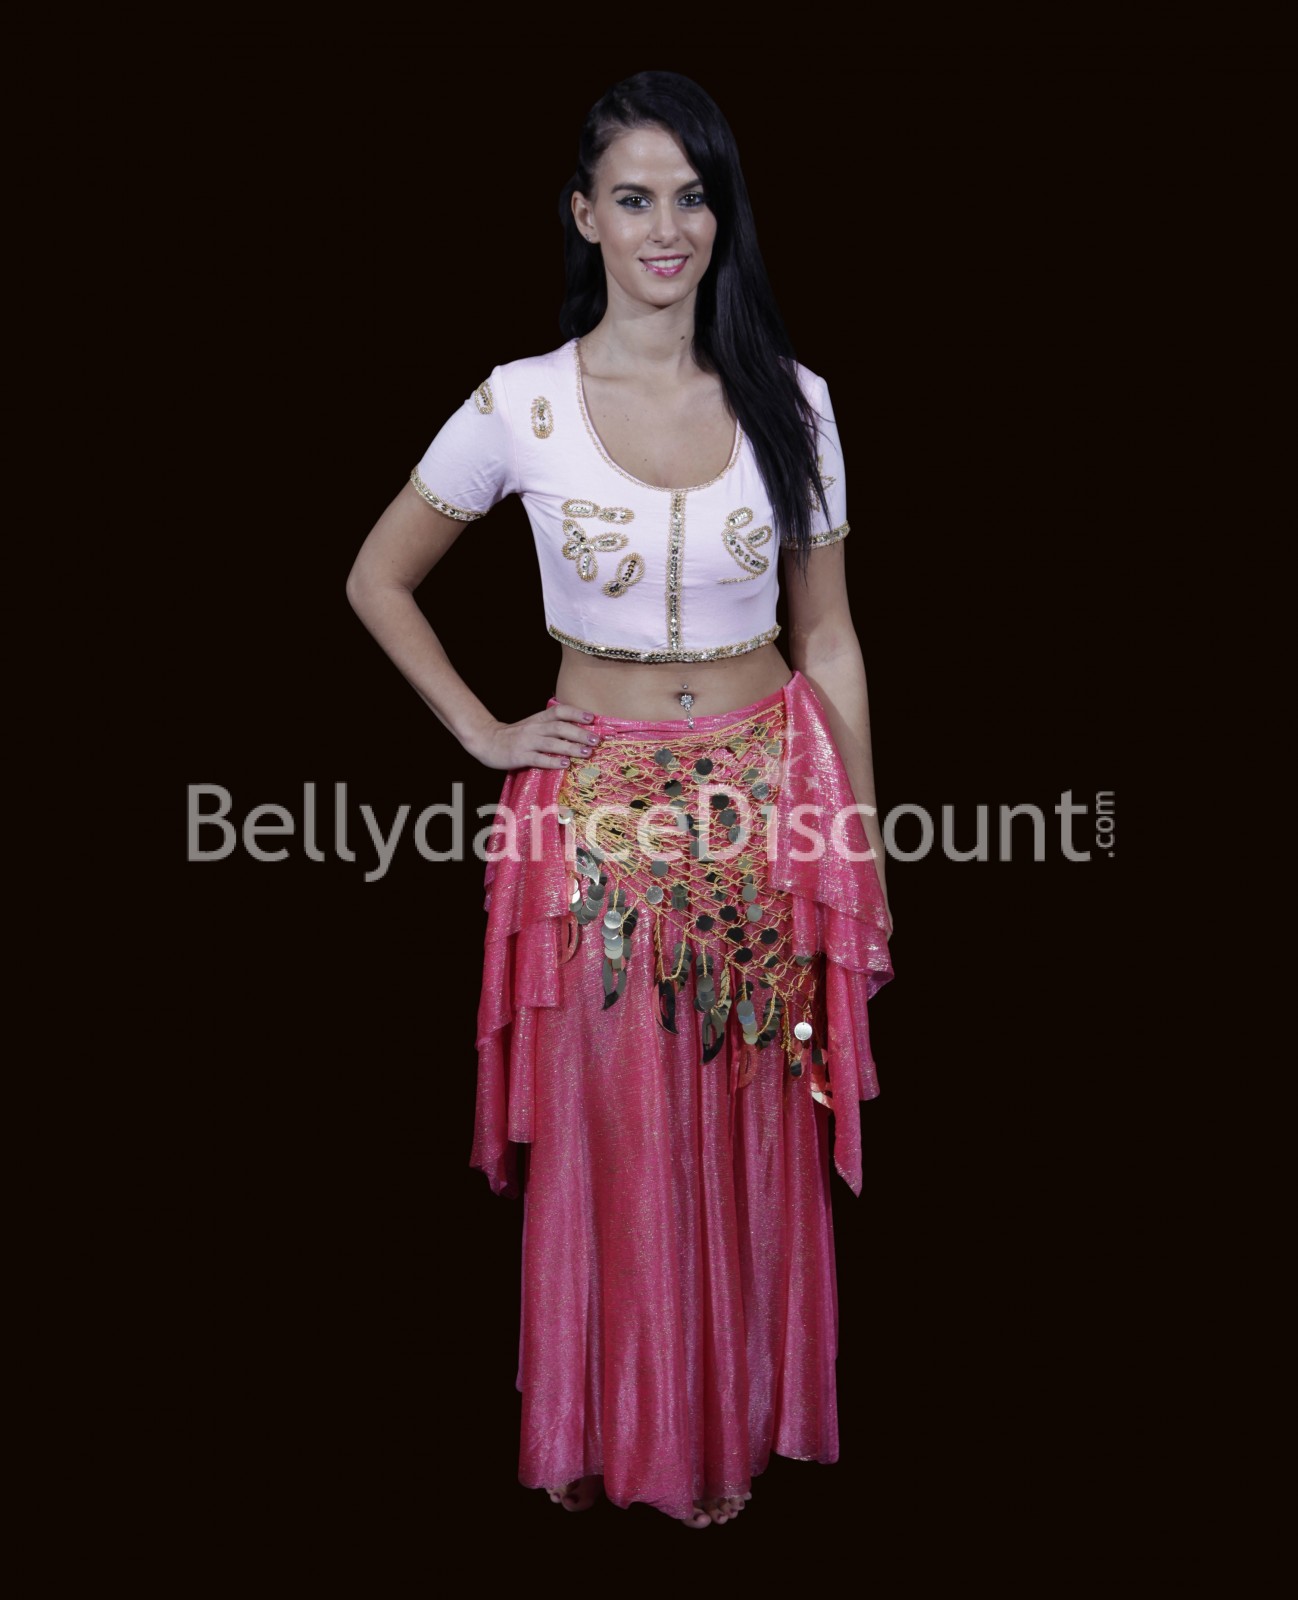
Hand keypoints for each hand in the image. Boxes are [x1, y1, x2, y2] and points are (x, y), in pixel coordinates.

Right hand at [469, 702, 599, 771]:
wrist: (487, 741)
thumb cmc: (514, 735)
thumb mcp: (532, 725)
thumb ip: (550, 726)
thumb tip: (578, 730)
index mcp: (539, 719)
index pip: (559, 711)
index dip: (576, 713)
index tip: (592, 718)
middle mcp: (534, 728)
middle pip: (560, 727)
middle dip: (580, 733)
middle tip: (596, 740)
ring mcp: (527, 742)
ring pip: (552, 743)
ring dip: (571, 748)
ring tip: (587, 753)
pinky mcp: (520, 756)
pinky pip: (539, 759)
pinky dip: (553, 761)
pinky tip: (565, 764)